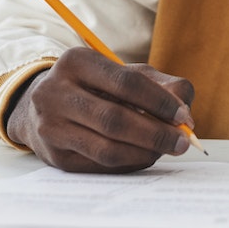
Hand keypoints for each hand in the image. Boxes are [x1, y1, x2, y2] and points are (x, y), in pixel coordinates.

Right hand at [6, 49, 195, 173]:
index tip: (183, 116)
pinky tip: (143, 157)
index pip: (126, 83)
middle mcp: (55, 92)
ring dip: (144, 152)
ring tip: (164, 150)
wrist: (43, 106)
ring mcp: (51, 126)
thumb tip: (185, 116)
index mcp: (76, 62)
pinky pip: (100, 165)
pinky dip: (129, 163)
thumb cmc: (95, 87)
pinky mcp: (54, 155)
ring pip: (107, 148)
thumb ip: (160, 86)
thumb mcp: (124, 73)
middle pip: (115, 119)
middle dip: (155, 134)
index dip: (159, 101)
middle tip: (182, 143)